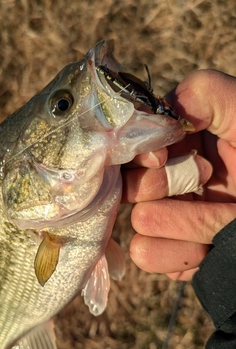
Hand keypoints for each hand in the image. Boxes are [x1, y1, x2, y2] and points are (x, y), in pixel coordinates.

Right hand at [122, 69, 235, 279]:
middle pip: (129, 185)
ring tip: (218, 220)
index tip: (163, 157)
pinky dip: (177, 253)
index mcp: (185, 143)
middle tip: (207, 179)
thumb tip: (159, 119)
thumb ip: (203, 93)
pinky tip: (206, 249)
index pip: (133, 145)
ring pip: (138, 224)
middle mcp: (173, 179)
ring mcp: (172, 218)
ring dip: (178, 224)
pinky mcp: (174, 253)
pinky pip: (147, 254)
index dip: (144, 153)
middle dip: (164, 185)